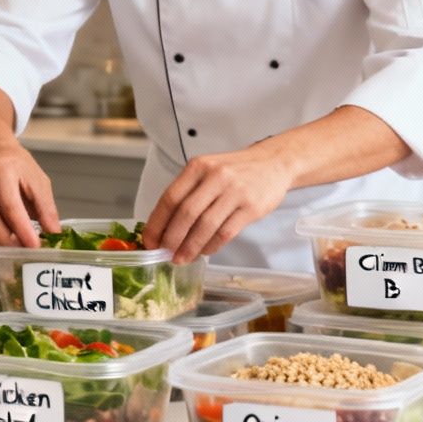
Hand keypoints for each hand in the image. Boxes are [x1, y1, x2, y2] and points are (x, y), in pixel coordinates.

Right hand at [0, 136, 59, 246]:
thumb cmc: (15, 164)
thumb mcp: (38, 180)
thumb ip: (46, 208)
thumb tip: (53, 234)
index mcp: (2, 169)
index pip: (10, 205)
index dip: (22, 229)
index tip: (35, 245)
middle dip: (8, 241)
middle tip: (25, 249)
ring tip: (16, 241)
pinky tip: (2, 233)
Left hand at [144, 145, 293, 262]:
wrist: (272, 163)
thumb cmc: (234, 171)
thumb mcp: (206, 170)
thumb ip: (187, 192)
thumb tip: (163, 226)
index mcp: (198, 167)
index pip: (170, 198)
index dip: (157, 223)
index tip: (150, 241)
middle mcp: (215, 176)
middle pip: (186, 213)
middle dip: (171, 238)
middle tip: (164, 253)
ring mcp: (235, 192)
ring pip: (206, 226)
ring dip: (190, 247)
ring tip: (181, 258)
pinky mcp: (252, 207)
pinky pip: (226, 232)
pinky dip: (211, 246)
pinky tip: (204, 252)